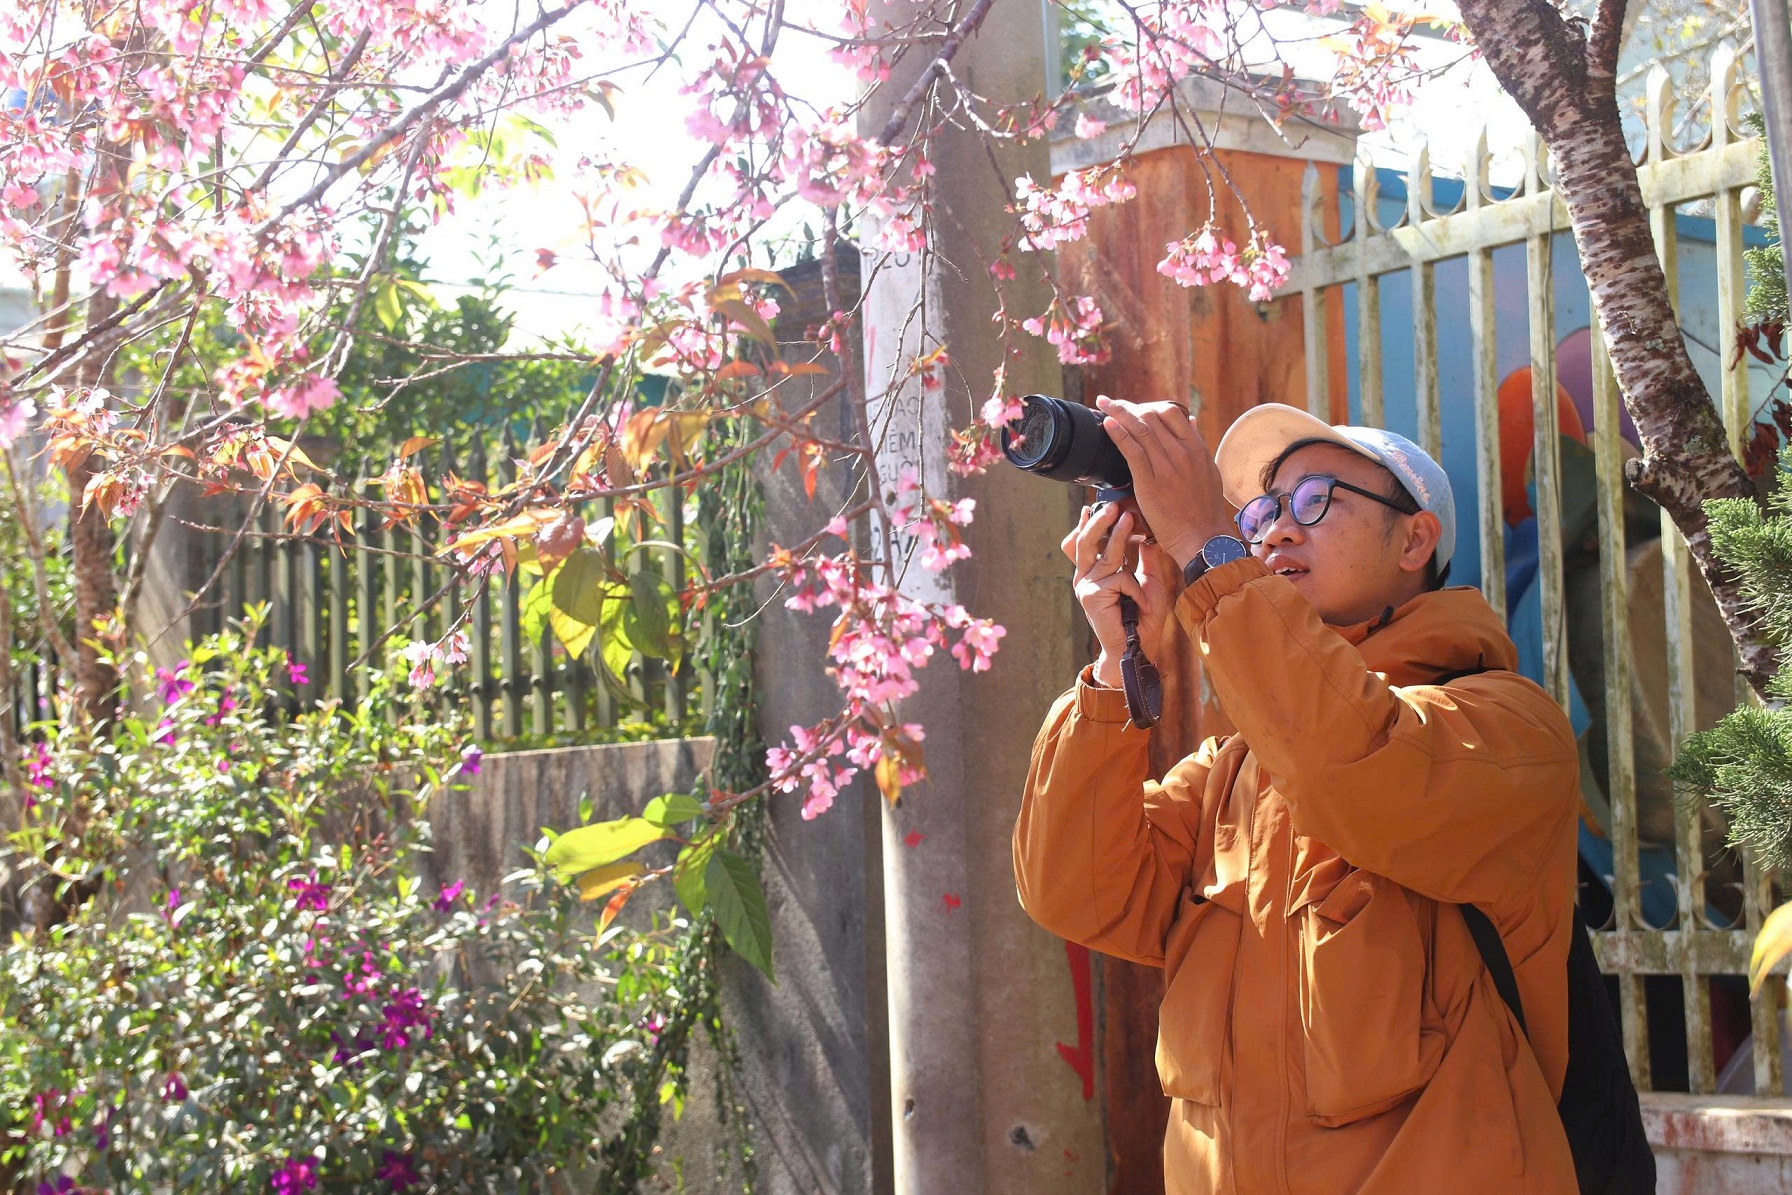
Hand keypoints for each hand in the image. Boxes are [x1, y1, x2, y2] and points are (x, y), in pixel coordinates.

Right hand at [1063, 501, 1176, 688]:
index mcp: (1094, 573)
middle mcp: (1085, 578)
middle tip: (1114, 506)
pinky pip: (1120, 578)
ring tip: (1127, 517)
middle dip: (1099, 522)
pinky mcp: (1091, 595)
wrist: (1136, 648)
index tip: (1093, 507)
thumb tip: (1148, 534)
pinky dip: (1137, 590)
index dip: (1086, 525)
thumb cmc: (1142, 618)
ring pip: (1103, 553)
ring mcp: (1085, 586)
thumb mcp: (1148, 581)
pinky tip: (1142, 605)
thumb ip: (1145, 558)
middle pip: (1085, 542)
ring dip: (1117, 535)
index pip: (1084, 544)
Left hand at [1095, 396, 1232, 569]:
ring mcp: (1167, 466)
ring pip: (1140, 428)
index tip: (1135, 408)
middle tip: (1111, 404)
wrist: (1203, 538)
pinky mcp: (1151, 482)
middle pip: (1152, 416)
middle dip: (1128, 406)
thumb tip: (1190, 420)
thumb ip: (1197, 444)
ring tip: (1103, 404)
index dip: (1149, 405)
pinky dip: (1118, 433)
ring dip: (1118, 412)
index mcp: (1196, 448)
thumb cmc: (1204, 509)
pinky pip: (1132, 451)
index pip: (1171, 412)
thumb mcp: (1209, 470)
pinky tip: (1107, 423)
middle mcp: (1182, 452)